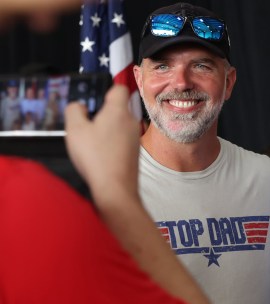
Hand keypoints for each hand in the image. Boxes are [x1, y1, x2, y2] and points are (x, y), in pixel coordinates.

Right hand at [64, 84, 141, 200]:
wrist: (116, 189)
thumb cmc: (96, 157)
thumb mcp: (75, 129)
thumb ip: (74, 110)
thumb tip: (79, 106)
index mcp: (119, 111)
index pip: (119, 88)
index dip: (105, 89)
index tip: (93, 99)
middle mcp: (131, 122)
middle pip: (117, 108)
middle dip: (102, 112)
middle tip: (85, 123)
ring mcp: (135, 138)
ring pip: (119, 125)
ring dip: (105, 129)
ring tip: (90, 141)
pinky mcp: (134, 152)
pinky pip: (121, 139)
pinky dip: (110, 142)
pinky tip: (99, 154)